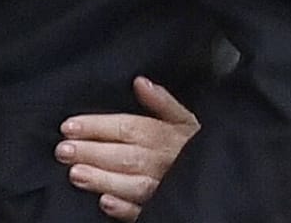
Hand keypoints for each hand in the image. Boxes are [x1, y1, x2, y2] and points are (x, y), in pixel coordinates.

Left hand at [56, 76, 199, 220]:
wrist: (227, 175)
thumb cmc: (194, 145)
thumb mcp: (184, 119)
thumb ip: (162, 102)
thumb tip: (140, 82)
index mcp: (164, 136)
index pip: (127, 128)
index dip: (96, 126)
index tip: (67, 126)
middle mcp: (162, 162)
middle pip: (124, 156)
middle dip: (92, 153)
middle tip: (63, 151)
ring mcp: (163, 188)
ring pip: (132, 184)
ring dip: (103, 180)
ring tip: (75, 174)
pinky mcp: (164, 208)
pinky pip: (145, 211)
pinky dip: (126, 209)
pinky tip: (105, 203)